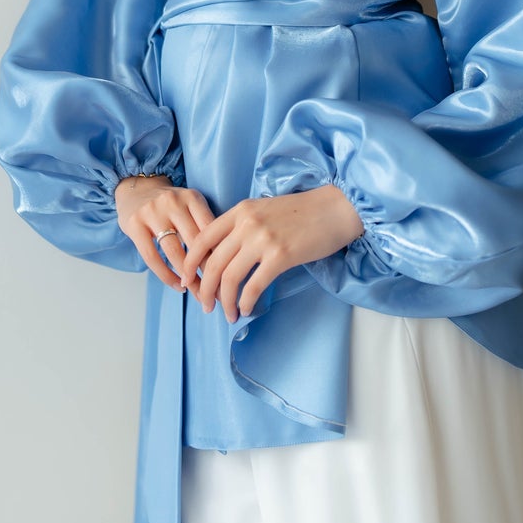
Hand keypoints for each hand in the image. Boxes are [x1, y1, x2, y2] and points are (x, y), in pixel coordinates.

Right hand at [114, 175, 215, 291]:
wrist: (137, 188)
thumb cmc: (170, 205)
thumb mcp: (190, 206)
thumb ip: (204, 226)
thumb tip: (226, 262)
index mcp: (192, 198)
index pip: (211, 231)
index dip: (221, 256)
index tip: (229, 277)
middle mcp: (173, 202)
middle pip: (195, 243)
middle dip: (208, 272)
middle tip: (217, 293)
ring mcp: (152, 212)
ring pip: (175, 253)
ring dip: (189, 278)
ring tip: (198, 294)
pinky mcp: (135, 224)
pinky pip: (153, 257)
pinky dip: (167, 276)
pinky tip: (177, 285)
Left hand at [179, 185, 364, 322]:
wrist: (336, 208)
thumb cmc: (303, 211)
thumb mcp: (265, 210)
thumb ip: (243, 226)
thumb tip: (225, 256)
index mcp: (240, 211)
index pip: (203, 239)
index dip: (190, 262)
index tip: (187, 279)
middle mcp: (246, 224)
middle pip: (213, 263)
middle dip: (204, 289)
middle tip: (205, 306)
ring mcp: (263, 240)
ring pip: (229, 278)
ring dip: (224, 301)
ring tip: (227, 314)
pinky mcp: (280, 256)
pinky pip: (253, 286)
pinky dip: (245, 302)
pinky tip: (246, 309)